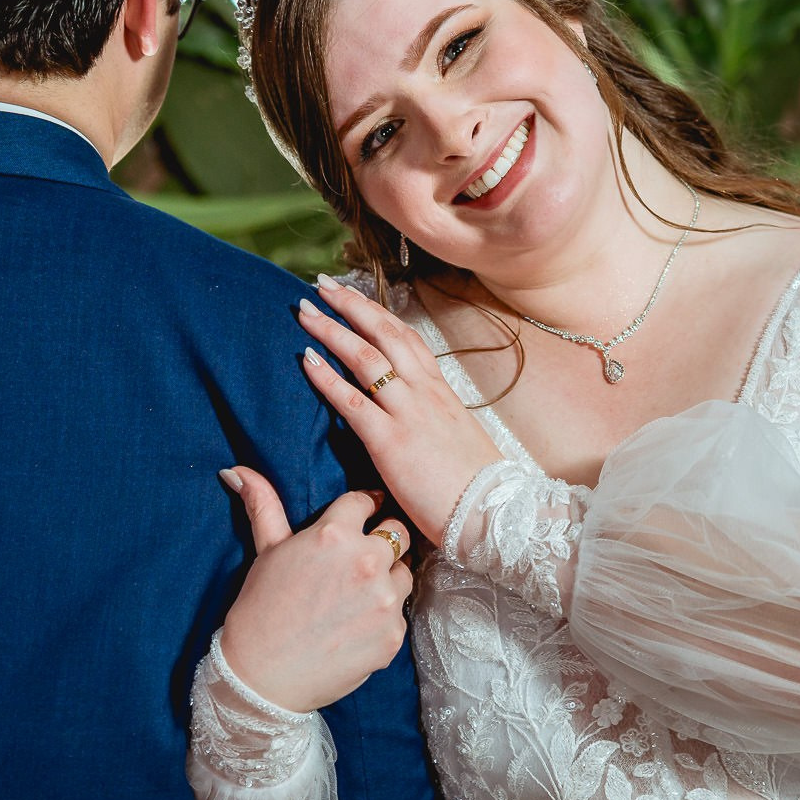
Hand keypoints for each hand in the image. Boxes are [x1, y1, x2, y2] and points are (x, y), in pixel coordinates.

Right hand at [216, 465, 414, 712]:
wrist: (262, 677)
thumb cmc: (260, 609)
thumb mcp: (266, 551)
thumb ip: (263, 505)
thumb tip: (235, 470)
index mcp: (334, 534)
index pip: (366, 501)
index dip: (363, 508)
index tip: (362, 515)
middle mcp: (366, 562)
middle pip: (398, 532)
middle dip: (384, 538)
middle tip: (362, 557)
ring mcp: (384, 601)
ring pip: (405, 572)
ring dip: (389, 577)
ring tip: (358, 594)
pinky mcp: (393, 635)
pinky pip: (401, 614)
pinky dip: (384, 617)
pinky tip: (357, 624)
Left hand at [299, 276, 504, 545]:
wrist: (495, 514)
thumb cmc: (477, 486)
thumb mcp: (455, 438)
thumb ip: (431, 420)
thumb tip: (412, 418)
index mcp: (440, 390)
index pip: (406, 337)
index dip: (377, 312)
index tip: (352, 296)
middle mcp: (424, 392)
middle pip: (383, 333)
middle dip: (350, 305)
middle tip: (321, 285)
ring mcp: (408, 414)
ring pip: (365, 357)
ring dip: (331, 330)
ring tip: (304, 311)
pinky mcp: (390, 442)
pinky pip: (351, 401)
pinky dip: (326, 377)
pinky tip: (305, 359)